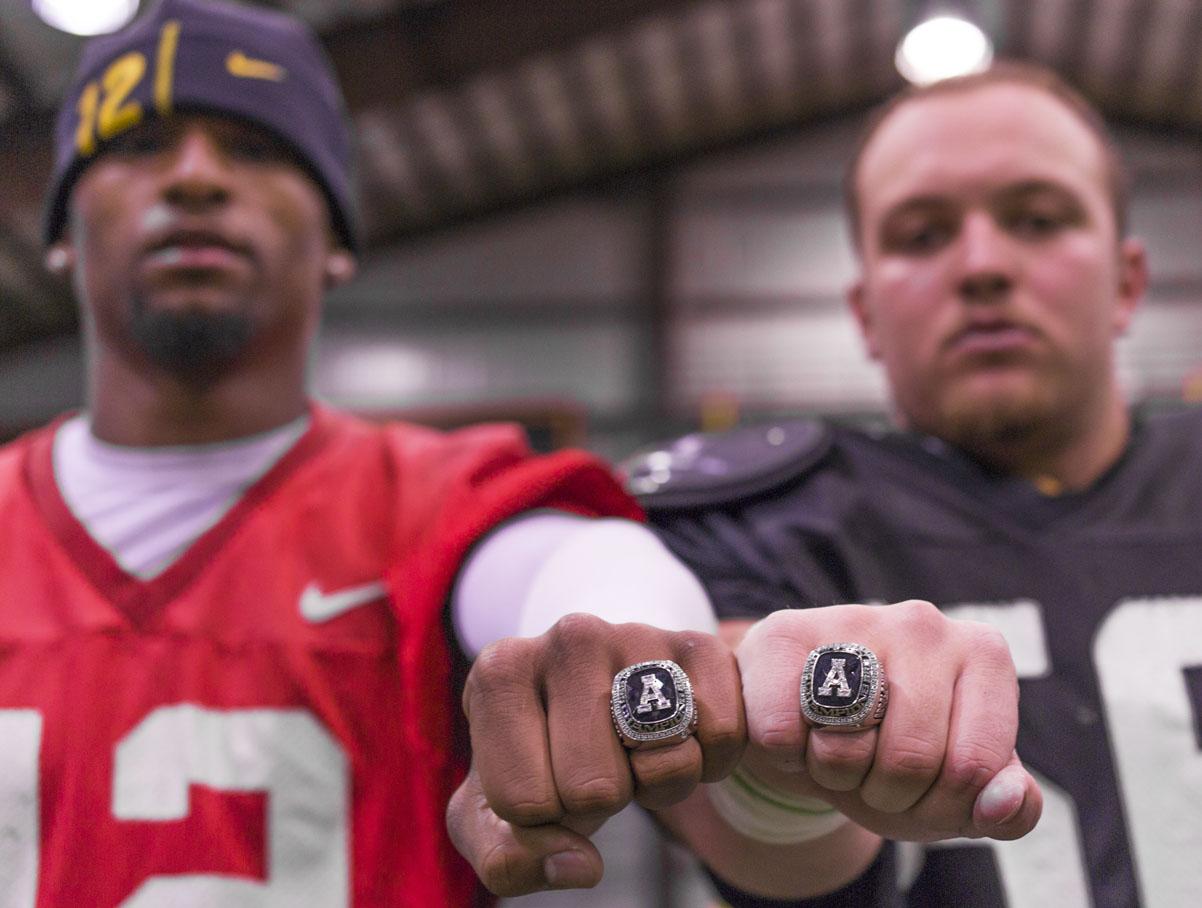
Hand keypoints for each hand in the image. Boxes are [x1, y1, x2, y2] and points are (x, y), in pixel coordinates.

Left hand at [446, 613, 744, 895]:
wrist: (605, 691)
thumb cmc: (541, 755)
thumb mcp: (496, 813)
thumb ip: (507, 859)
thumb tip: (578, 865)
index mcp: (500, 672)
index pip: (524, 803)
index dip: (543, 818)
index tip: (544, 779)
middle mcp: (569, 638)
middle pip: (592, 789)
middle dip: (600, 802)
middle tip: (596, 766)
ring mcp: (638, 634)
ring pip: (663, 761)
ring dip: (659, 784)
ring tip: (634, 751)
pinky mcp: (699, 645)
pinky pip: (721, 737)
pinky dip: (710, 763)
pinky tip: (679, 737)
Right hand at [734, 600, 1041, 842]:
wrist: (806, 718)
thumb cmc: (893, 753)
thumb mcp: (957, 793)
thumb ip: (1010, 809)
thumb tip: (1007, 802)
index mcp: (984, 656)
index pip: (974, 769)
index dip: (940, 806)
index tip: (925, 787)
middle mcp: (925, 625)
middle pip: (910, 761)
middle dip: (885, 794)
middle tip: (872, 770)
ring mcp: (853, 619)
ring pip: (845, 749)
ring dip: (832, 777)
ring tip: (835, 747)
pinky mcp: (784, 632)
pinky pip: (780, 734)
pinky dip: (785, 757)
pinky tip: (797, 730)